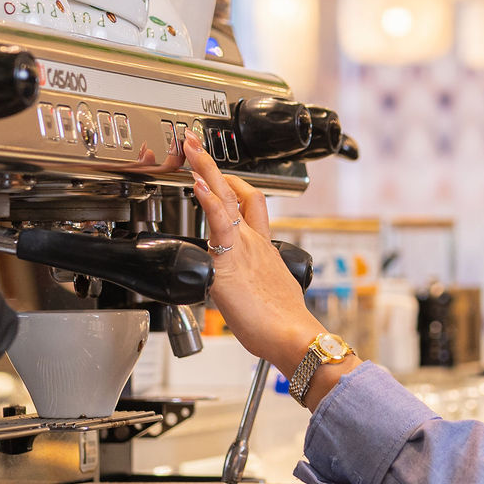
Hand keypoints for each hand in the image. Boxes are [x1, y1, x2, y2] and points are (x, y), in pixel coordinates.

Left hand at [182, 137, 322, 373]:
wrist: (292, 336)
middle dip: (215, 167)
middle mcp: (254, 241)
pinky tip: (197, 184)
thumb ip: (252, 283)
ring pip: (224, 198)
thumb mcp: (266, 294)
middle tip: (197, 147)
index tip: (218, 174)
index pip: (248, 206)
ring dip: (205, 171)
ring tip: (191, 151)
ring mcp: (242, 247)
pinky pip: (218, 222)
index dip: (234, 186)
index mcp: (263, 248)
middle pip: (237, 192)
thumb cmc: (280, 325)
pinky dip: (207, 200)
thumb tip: (243, 291)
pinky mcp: (229, 260)